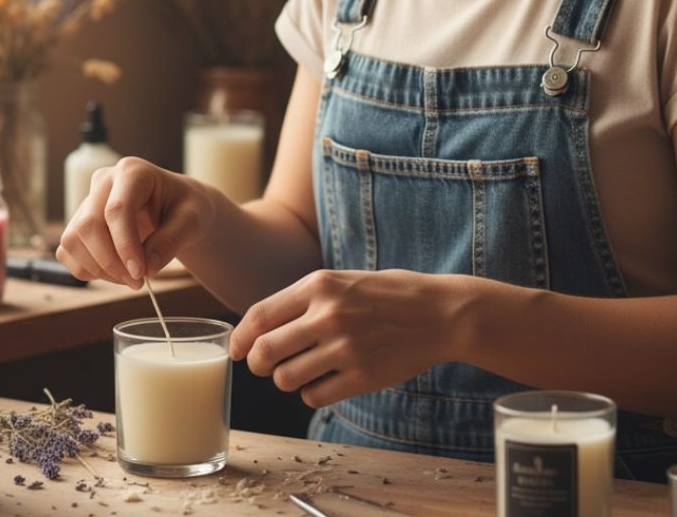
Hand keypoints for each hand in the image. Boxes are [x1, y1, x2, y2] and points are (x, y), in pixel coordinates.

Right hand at [56, 157, 214, 288]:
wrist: (177, 211)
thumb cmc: (186, 209)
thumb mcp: (192, 221)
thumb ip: (171, 241)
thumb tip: (147, 268)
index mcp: (133, 171)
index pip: (117, 209)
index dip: (125, 245)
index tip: (141, 273)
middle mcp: (104, 182)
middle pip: (89, 226)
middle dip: (112, 262)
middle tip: (139, 282)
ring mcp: (87, 202)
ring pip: (74, 241)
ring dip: (100, 270)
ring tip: (132, 278)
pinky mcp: (78, 225)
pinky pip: (69, 253)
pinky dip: (90, 271)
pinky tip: (117, 273)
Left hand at [230, 269, 459, 407]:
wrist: (438, 312)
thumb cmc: (387, 294)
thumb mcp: (343, 280)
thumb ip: (304, 299)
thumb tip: (259, 328)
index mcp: (319, 284)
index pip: (260, 316)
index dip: (241, 338)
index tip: (237, 350)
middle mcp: (328, 315)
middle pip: (265, 353)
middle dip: (258, 363)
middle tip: (265, 365)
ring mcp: (345, 348)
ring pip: (286, 379)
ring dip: (288, 379)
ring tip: (305, 369)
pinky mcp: (361, 377)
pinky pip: (315, 396)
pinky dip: (314, 392)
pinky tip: (328, 379)